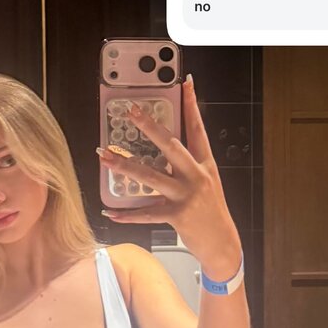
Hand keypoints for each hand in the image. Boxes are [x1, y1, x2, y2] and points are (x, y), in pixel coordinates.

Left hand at [97, 76, 242, 281]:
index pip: (198, 129)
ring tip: (105, 158)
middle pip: (171, 146)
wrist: (223, 244)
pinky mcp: (178, 216)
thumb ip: (185, 167)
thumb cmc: (211, 212)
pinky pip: (147, 213)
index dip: (192, 105)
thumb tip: (162, 150)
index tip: (185, 83)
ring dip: (125, 167)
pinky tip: (111, 213)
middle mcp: (197, 176)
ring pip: (151, 177)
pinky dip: (127, 215)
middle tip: (132, 113)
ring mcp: (187, 196)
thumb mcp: (205, 183)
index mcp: (205, 164)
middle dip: (150, 128)